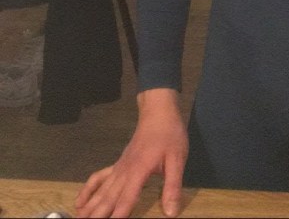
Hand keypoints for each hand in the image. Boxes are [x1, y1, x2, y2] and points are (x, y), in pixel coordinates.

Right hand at [75, 89, 187, 217]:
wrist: (158, 113)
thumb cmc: (169, 135)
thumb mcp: (177, 159)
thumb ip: (172, 186)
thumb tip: (171, 212)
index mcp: (139, 171)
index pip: (126, 198)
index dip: (118, 214)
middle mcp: (124, 172)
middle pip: (108, 198)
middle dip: (97, 214)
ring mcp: (118, 168)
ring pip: (101, 190)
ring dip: (90, 206)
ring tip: (78, 218)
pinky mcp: (118, 164)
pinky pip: (99, 177)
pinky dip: (88, 189)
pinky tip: (79, 200)